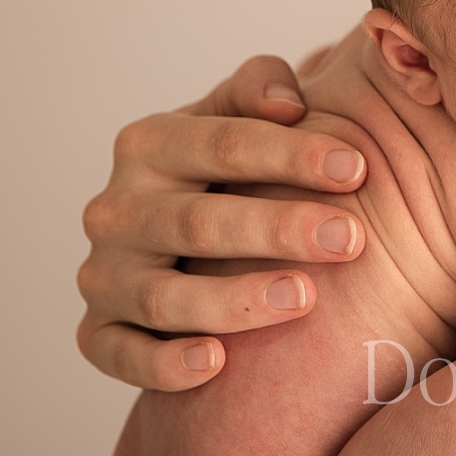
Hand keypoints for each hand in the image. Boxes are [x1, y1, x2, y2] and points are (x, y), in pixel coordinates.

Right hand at [77, 48, 368, 390]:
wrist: (174, 236)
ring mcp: (104, 275)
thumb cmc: (226, 168)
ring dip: (235, 300)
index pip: (222, 144)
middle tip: (349, 239)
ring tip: (306, 298)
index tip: (358, 167)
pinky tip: (215, 364)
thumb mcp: (237, 118)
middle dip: (276, 229)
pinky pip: (120, 354)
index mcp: (149, 144)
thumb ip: (259, 90)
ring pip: (164, 297)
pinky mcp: (98, 331)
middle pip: (197, 223)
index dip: (291, 154)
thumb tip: (286, 101)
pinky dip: (163, 364)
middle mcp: (117, 208)